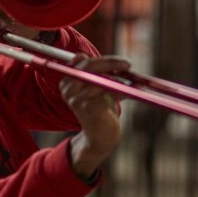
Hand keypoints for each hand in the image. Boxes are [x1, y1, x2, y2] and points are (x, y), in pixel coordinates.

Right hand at [59, 54, 130, 179]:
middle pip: (89, 66)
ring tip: (130, 84)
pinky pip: (107, 91)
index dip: (103, 59)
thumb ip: (103, 73)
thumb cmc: (101, 109)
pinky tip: (127, 94)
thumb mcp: (99, 88)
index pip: (82, 61)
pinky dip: (120, 91)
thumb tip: (123, 63)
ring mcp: (76, 98)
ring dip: (118, 80)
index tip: (121, 61)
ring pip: (100, 78)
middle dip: (111, 63)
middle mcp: (68, 89)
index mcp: (67, 82)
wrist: (100, 136)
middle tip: (128, 64)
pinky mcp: (88, 107)